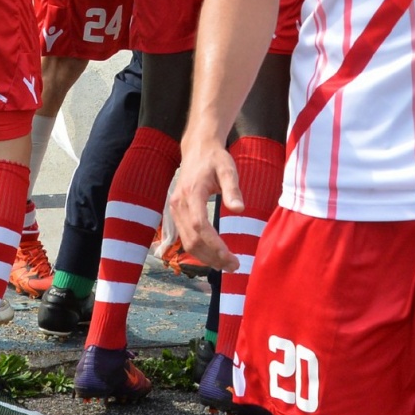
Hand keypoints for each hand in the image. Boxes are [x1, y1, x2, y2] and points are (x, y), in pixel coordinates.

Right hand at [170, 138, 243, 271]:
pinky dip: (198, 250)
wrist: (197, 149)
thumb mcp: (228, 169)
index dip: (214, 245)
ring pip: (187, 242)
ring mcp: (174, 209)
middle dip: (212, 256)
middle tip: (233, 266)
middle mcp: (178, 204)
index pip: (199, 226)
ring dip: (205, 257)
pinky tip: (213, 256)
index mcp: (191, 193)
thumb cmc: (215, 158)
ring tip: (226, 264)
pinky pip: (185, 237)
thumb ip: (232, 189)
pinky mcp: (176, 213)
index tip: (230, 257)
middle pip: (192, 239)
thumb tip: (239, 210)